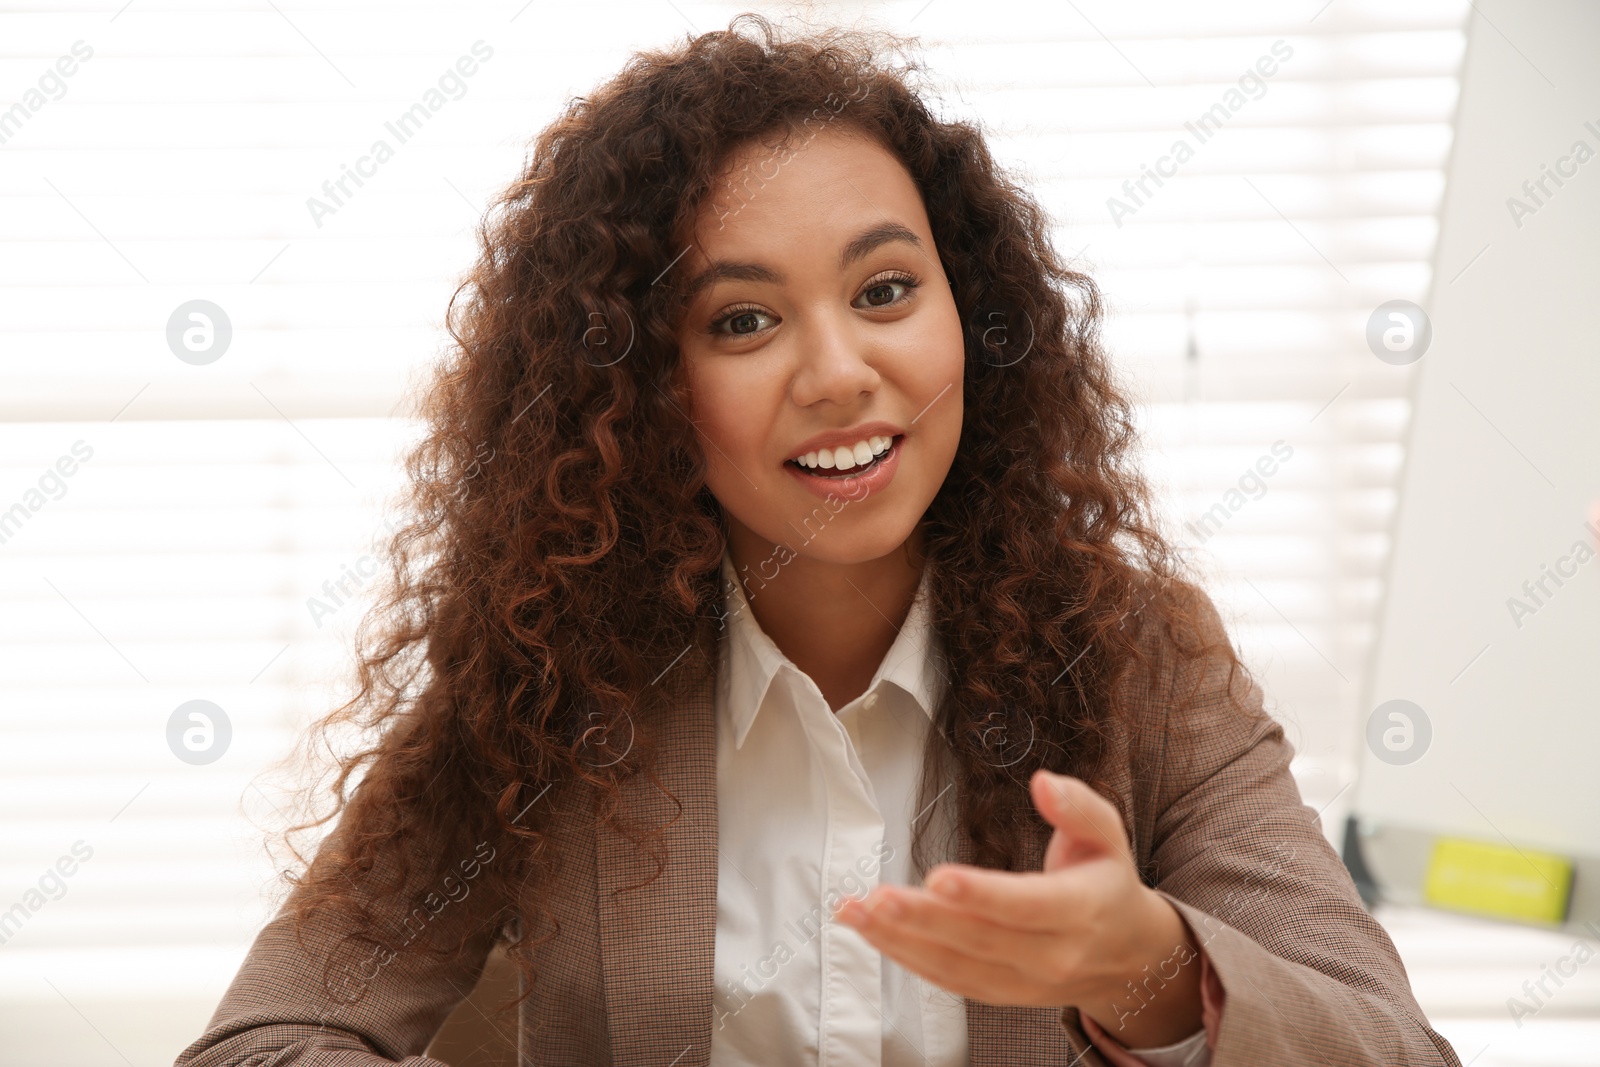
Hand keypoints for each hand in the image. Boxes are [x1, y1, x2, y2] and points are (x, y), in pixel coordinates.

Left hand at [832, 769, 1203, 1047]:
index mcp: (1081, 910)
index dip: (982, 894)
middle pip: (981, 939)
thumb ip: (1077, 806)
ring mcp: (1024, 981)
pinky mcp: (999, 992)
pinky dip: (906, 958)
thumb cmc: (1106, 881)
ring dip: (900, 941)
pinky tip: (872, 932)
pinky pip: (949, 980)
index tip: (938, 877)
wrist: (1128, 955)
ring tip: (855, 912)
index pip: (1027, 905)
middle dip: (924, 919)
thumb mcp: (1108, 835)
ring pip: (956, 966)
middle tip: (877, 897)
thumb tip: (1044, 782)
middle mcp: (1052, 954)